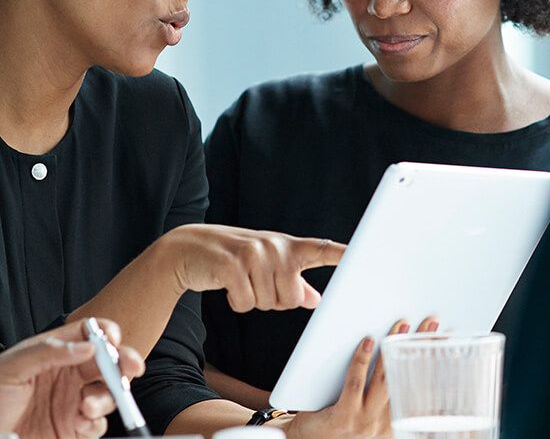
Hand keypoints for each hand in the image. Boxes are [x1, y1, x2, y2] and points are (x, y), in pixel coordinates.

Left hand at [0, 319, 145, 438]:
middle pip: (108, 363)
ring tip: (86, 405)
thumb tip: (85, 345)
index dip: (105, 333)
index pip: (88, 334)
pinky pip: (98, 424)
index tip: (112, 339)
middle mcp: (68, 376)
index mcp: (54, 353)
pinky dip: (95, 422)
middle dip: (124, 362)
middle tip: (130, 366)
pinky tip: (80, 422)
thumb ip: (47, 351)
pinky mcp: (74, 429)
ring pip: (108, 394)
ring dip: (107, 397)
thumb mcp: (9, 367)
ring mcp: (73, 402)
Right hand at [156, 224, 345, 311]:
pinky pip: (245, 303)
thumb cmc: (233, 259)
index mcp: (287, 246)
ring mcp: (253, 254)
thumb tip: (317, 301)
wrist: (186, 248)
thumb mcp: (266, 266)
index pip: (320, 250)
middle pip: (292, 299)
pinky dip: (236, 302)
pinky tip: (227, 285)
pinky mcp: (232, 266)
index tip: (363, 255)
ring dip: (252, 300)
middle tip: (254, 282)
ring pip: (269, 303)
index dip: (342, 254)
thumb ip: (294, 282)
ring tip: (239, 280)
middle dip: (273, 300)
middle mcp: (274, 247)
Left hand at [281, 317, 440, 438]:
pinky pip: (355, 383)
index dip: (435, 362)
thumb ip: (383, 390)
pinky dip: (362, 360)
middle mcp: (383, 424)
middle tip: (431, 322)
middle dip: (420, 347)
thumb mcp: (369, 411)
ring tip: (402, 325)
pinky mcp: (343, 417)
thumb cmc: (337, 420)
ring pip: (384, 380)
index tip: (445, 339)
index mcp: (395, 421)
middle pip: (408, 379)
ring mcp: (364, 422)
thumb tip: (396, 348)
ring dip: (394, 349)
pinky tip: (368, 341)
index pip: (421, 388)